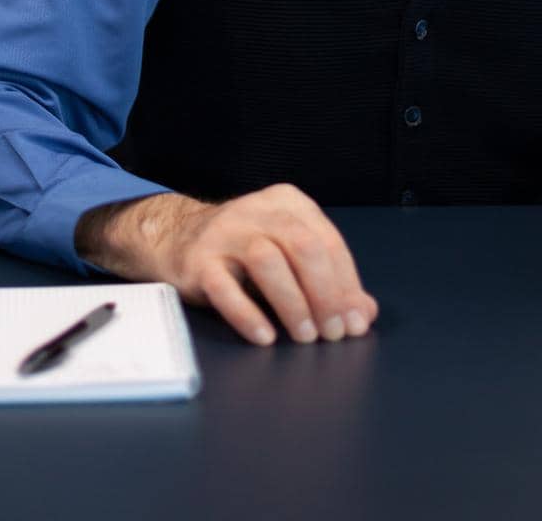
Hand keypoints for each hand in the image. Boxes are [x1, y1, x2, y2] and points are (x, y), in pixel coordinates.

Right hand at [75, 183, 378, 346]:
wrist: (177, 239)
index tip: (355, 323)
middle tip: (332, 334)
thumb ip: (328, 281)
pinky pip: (224, 287)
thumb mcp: (289, 257)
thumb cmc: (244, 252)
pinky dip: (248, 314)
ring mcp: (225, 233)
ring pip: (267, 260)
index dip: (346, 284)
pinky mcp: (198, 261)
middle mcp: (258, 210)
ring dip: (292, 302)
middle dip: (324, 293)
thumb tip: (364, 313)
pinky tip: (265, 337)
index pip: (327, 241)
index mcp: (288, 203)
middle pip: (302, 245)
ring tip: (304, 337)